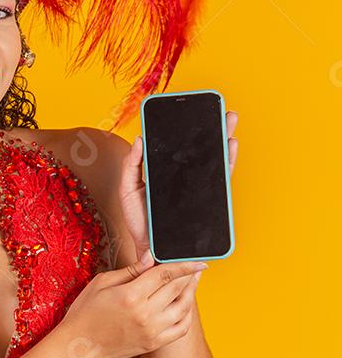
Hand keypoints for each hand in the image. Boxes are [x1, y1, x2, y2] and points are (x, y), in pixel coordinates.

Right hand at [55, 258, 208, 357]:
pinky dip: (188, 315)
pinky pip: (180, 329)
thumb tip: (151, 257)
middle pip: (177, 288)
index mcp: (131, 295)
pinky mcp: (153, 343)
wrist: (78, 346)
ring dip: (192, 293)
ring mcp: (151, 331)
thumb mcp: (102, 283)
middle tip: (197, 266)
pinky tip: (186, 306)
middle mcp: (145, 314)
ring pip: (183, 308)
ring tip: (193, 282)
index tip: (199, 260)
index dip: (185, 264)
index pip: (166, 274)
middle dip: (190, 275)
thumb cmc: (85, 313)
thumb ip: (130, 270)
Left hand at [120, 109, 239, 267]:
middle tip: (217, 108)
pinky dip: (227, 162)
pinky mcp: (206, 201)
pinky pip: (220, 180)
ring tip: (229, 120)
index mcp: (165, 172)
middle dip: (211, 128)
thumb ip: (132, 165)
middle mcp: (184, 179)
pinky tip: (230, 146)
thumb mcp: (128, 189)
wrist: (150, 249)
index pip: (178, 147)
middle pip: (200, 149)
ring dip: (223, 139)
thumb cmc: (139, 221)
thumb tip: (139, 140)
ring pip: (214, 160)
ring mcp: (196, 189)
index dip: (185, 129)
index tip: (190, 109)